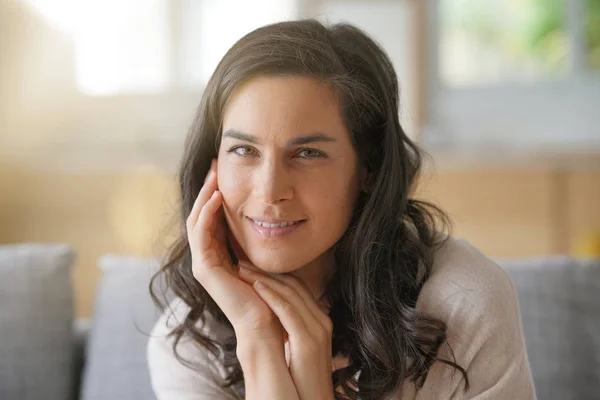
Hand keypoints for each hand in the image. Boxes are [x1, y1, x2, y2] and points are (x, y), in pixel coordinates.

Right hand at [186, 158, 283, 341]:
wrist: (267, 321)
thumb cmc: (271, 291)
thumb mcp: (264, 254)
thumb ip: (258, 237)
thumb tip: (270, 212)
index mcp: (220, 254)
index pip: (212, 217)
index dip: (216, 193)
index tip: (224, 171)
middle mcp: (208, 257)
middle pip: (201, 214)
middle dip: (207, 188)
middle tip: (215, 164)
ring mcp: (203, 263)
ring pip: (197, 220)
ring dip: (205, 195)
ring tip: (214, 174)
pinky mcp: (204, 268)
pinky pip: (201, 233)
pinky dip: (207, 213)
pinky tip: (217, 196)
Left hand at [238, 263, 335, 399]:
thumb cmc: (302, 378)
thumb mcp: (298, 346)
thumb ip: (290, 328)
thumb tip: (272, 316)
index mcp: (319, 319)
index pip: (297, 287)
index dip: (274, 274)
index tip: (252, 266)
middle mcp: (321, 320)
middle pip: (294, 284)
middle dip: (267, 271)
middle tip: (243, 262)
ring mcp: (318, 330)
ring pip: (291, 293)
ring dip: (264, 279)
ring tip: (242, 270)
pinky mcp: (309, 342)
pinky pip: (289, 311)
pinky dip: (272, 297)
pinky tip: (256, 287)